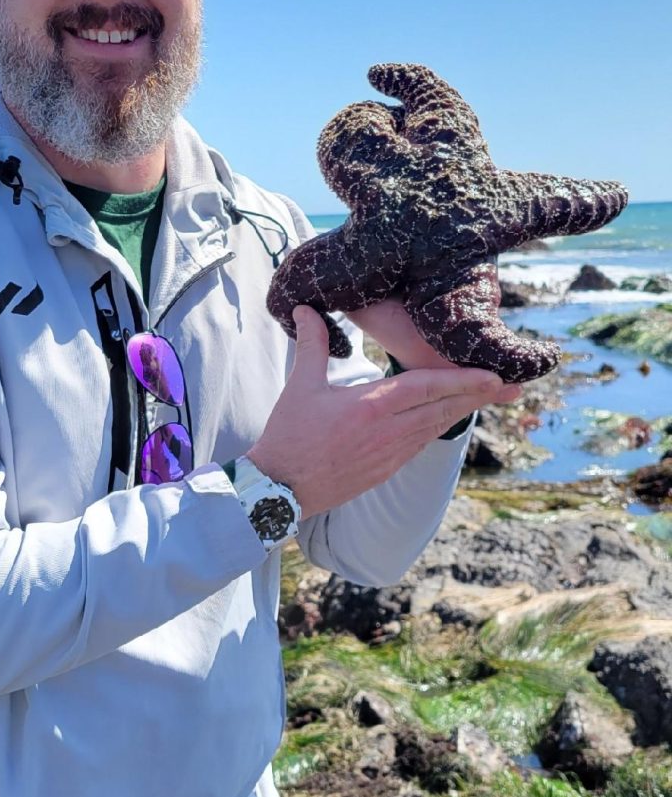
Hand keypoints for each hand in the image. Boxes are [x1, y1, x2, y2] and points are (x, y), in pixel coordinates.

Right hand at [248, 306, 521, 518]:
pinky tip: (449, 418)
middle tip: (514, 387)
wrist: (281, 489)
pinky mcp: (385, 469)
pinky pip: (420, 443)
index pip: (428, 388)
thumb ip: (312, 344)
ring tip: (491, 398)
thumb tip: (305, 307)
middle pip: (444, 409)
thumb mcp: (300, 385)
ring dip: (464, 411)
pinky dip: (439, 427)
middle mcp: (388, 432)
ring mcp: (390, 454)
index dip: (464, 380)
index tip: (494, 375)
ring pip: (436, 427)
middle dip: (480, 397)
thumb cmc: (289, 435)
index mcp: (371, 407)